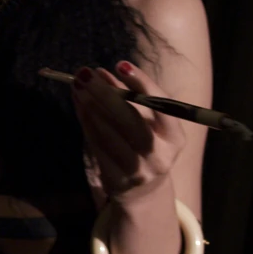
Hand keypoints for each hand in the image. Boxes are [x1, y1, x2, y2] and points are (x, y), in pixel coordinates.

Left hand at [73, 60, 183, 208]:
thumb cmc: (145, 143)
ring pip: (108, 134)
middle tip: (86, 73)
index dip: (142, 84)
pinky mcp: (117, 180)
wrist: (143, 189)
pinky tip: (79, 104)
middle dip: (106, 94)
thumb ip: (129, 97)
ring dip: (89, 106)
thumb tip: (100, 72)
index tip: (121, 64)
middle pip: (130, 121)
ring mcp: (138, 170)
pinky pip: (97, 146)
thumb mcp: (147, 122)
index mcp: (175, 136)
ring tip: (77, 85)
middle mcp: (160, 154)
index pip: (160, 106)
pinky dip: (86, 122)